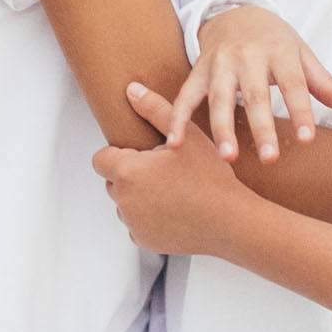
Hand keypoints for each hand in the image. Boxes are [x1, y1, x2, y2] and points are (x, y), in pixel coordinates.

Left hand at [95, 83, 251, 254]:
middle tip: (165, 171)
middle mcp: (123, 200)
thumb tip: (132, 91)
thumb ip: (155, 109)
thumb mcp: (186, 135)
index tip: (145, 155)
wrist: (230, 221)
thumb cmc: (210, 177)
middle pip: (113, 181)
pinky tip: (176, 211)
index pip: (101, 159)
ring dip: (140, 197)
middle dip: (131, 175)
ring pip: (126, 204)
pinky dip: (151, 218)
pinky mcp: (144, 241)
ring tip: (174, 191)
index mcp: (127, 172)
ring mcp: (133, 223)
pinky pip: (138, 225)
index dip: (121, 154)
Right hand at [175, 6, 331, 161]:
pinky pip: (186, 96)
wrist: (236, 13)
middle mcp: (248, 57)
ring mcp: (220, 64)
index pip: (293, 84)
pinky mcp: (198, 71)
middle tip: (270, 159)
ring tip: (229, 158)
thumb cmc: (276, 42)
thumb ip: (324, 83)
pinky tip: (174, 143)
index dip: (301, 111)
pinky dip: (178, 118)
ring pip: (219, 98)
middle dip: (261, 127)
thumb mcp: (302, 55)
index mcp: (279, 51)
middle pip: (255, 95)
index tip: (307, 140)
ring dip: (222, 129)